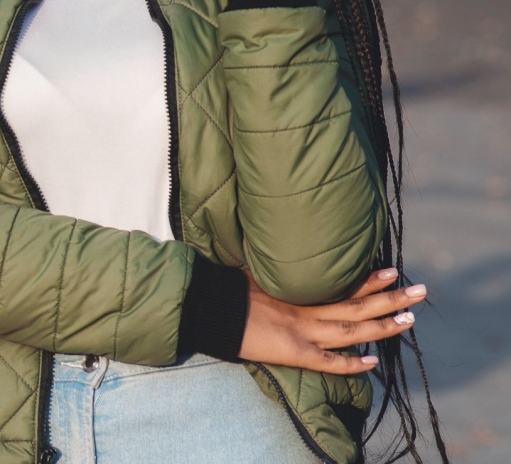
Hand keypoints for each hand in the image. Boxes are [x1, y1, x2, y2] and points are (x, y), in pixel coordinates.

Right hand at [238, 267, 423, 374]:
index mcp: (296, 291)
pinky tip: (373, 362)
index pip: (341, 286)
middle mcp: (305, 310)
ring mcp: (301, 331)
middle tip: (418, 289)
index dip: (367, 281)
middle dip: (389, 297)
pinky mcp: (292, 352)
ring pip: (351, 329)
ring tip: (410, 316)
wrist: (206, 307)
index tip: (390, 272)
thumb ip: (274, 271)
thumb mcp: (252, 271)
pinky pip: (327, 361)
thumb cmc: (224, 288)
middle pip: (356, 305)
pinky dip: (350, 364)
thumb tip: (284, 259)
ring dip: (382, 324)